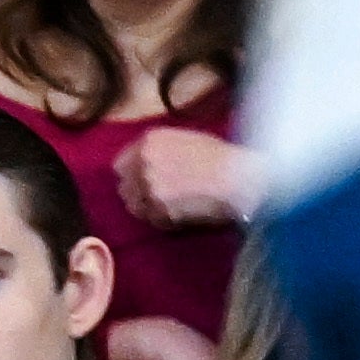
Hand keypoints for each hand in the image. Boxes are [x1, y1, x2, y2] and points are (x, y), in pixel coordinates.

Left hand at [116, 125, 262, 231]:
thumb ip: (161, 149)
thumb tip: (151, 161)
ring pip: (134, 205)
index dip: (133, 172)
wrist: (238, 178)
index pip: (121, 163)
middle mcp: (142, 162)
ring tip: (166, 207)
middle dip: (137, 190)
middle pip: (124, 185)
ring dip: (147, 207)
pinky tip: (178, 215)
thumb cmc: (222, 155)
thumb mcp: (186, 140)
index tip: (143, 179)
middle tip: (155, 195)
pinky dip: (161, 220)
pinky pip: (151, 220)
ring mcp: (148, 188)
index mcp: (149, 141)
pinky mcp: (158, 211)